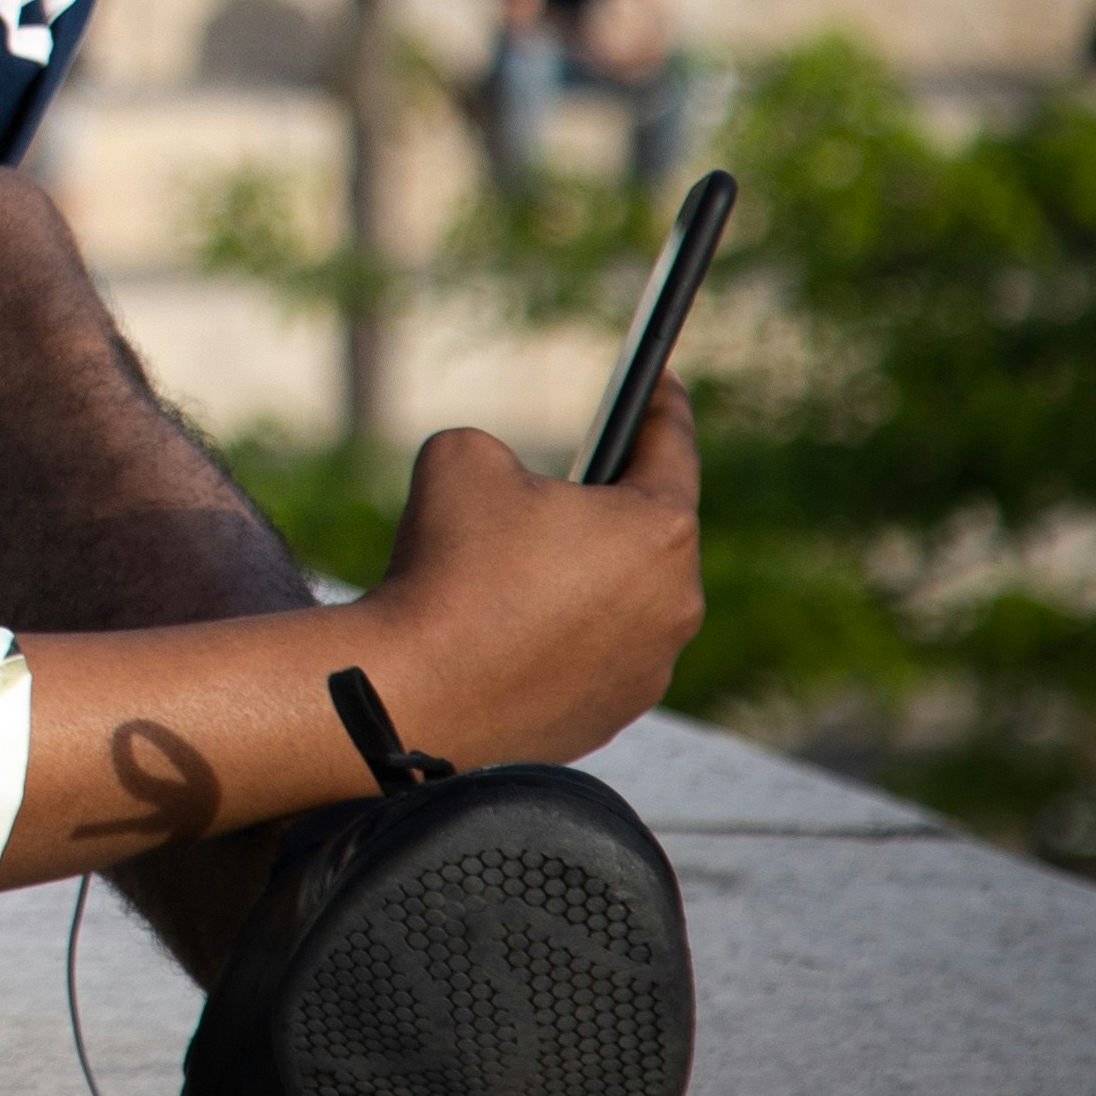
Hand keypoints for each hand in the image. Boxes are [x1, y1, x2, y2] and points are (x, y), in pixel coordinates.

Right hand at [376, 382, 705, 771]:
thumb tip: (514, 491)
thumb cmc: (449, 565)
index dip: (661, 405)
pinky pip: (600, 652)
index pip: (671, 448)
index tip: (658, 382)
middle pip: (649, 531)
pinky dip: (565, 632)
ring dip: (586, 574)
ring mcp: (652, 666)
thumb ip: (507, 455)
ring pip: (626, 596)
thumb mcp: (463, 455)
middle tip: (556, 487)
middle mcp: (676, 601)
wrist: (419, 692)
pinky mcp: (616, 713)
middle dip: (607, 504)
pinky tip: (510, 625)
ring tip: (515, 568)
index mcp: (657, 530)